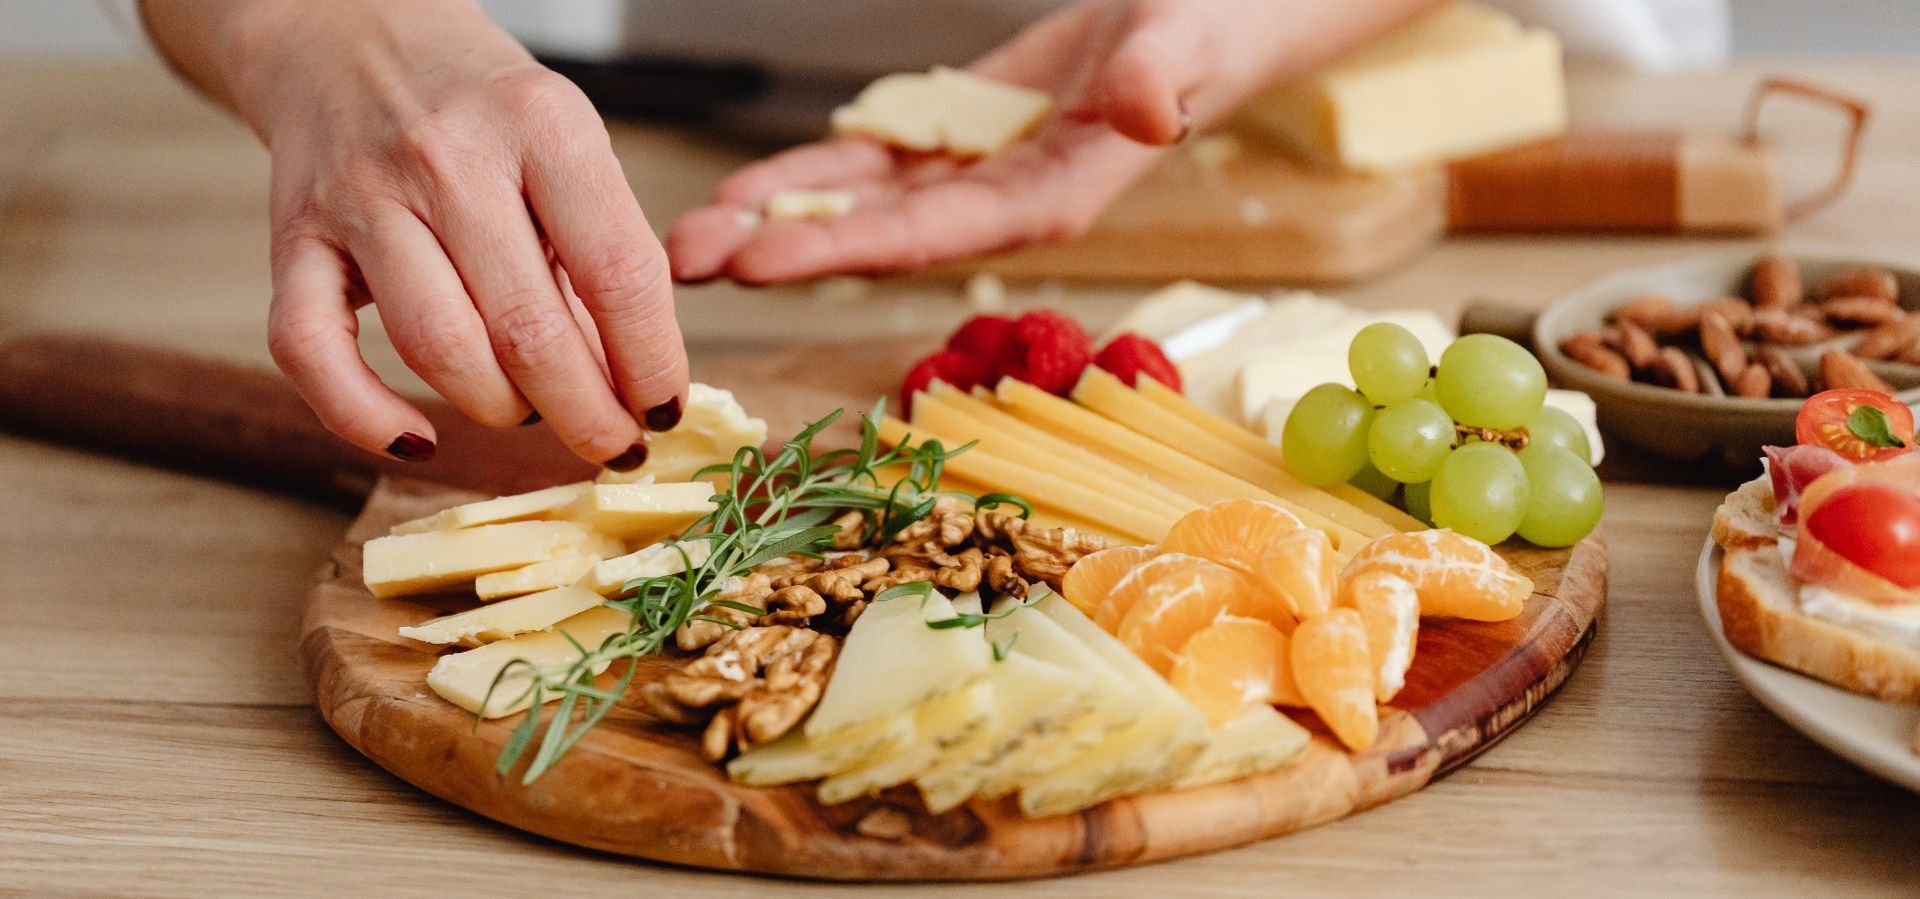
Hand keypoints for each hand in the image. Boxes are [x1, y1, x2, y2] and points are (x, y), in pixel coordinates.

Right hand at [209, 1, 687, 466]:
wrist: (346, 32)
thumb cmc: (479, 107)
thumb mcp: (565, 144)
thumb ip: (598, 249)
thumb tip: (633, 383)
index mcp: (542, 125)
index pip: (620, 272)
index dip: (652, 363)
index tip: (664, 411)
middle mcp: (449, 157)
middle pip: (530, 330)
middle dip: (587, 414)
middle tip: (613, 444)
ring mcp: (363, 198)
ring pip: (439, 350)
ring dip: (499, 411)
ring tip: (531, 414)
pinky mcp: (294, 237)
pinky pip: (314, 352)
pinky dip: (364, 417)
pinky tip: (417, 441)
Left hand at [667, 0, 1438, 282]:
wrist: (1216, 15)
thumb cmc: (1212, 27)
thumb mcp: (1190, 41)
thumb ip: (1166, 80)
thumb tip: (1148, 112)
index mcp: (1050, 199)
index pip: (931, 233)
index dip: (843, 250)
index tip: (758, 262)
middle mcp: (1002, 203)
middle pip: (876, 237)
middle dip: (780, 251)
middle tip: (682, 264)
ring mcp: (977, 176)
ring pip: (862, 208)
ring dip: (778, 223)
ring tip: (691, 239)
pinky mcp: (962, 140)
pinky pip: (875, 167)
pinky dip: (812, 179)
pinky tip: (749, 192)